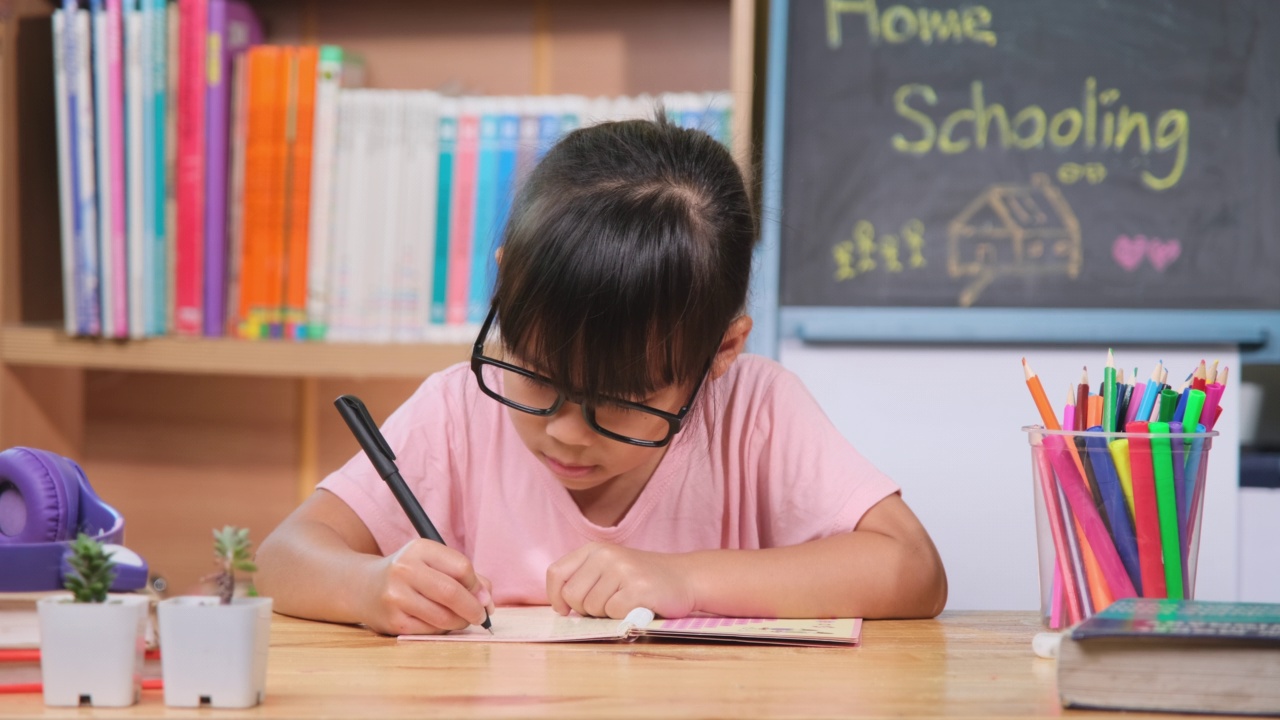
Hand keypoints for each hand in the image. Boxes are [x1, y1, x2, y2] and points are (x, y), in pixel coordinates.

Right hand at [360, 539, 494, 635]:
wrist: (363, 587)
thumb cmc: (409, 575)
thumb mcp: (431, 562)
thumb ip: (464, 576)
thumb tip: (487, 600)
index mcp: (419, 549)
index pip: (461, 567)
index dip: (478, 585)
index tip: (483, 596)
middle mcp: (404, 570)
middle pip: (452, 592)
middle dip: (474, 608)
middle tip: (482, 616)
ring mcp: (396, 597)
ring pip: (443, 616)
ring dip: (460, 622)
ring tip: (461, 619)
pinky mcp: (393, 622)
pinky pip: (430, 630)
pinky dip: (443, 629)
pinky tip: (440, 623)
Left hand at [546, 543, 694, 619]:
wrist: (685, 578)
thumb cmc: (642, 580)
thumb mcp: (609, 568)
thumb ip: (584, 579)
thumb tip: (561, 605)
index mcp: (594, 549)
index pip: (556, 573)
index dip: (556, 596)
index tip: (565, 609)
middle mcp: (605, 554)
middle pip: (572, 595)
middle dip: (585, 609)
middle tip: (608, 604)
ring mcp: (622, 569)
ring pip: (591, 607)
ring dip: (606, 613)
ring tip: (626, 602)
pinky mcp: (637, 588)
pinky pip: (613, 613)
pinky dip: (623, 617)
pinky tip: (637, 606)